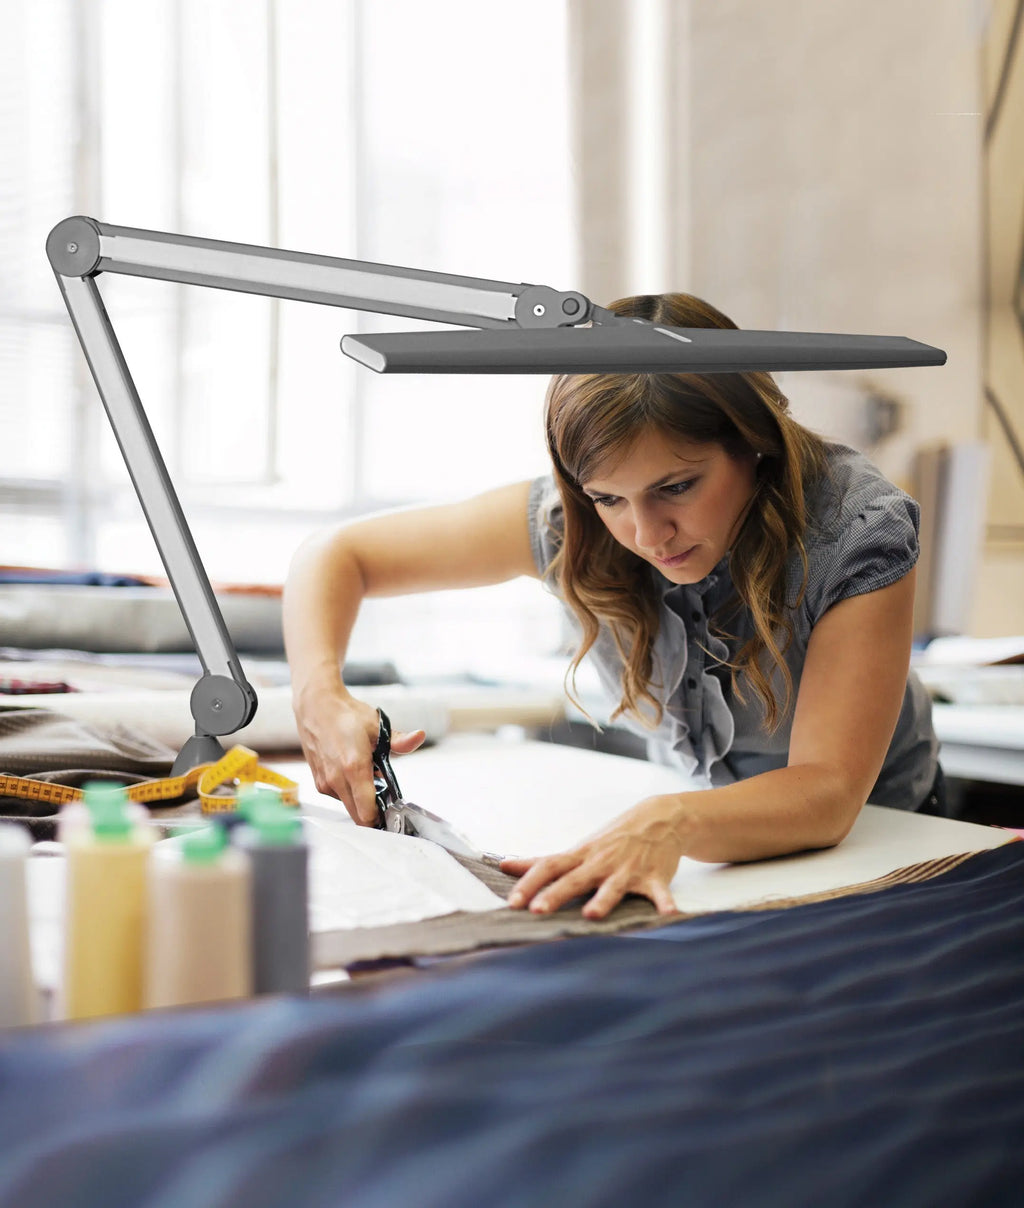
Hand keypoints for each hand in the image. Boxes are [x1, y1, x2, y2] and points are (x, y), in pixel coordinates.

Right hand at [292, 682, 424, 825]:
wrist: (316, 706)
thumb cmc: (345, 715)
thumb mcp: (377, 725)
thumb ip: (399, 740)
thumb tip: (419, 737)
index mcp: (354, 767)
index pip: (367, 812)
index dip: (382, 817)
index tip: (392, 812)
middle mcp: (336, 779)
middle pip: (358, 816)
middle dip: (374, 811)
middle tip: (384, 795)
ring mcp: (325, 782)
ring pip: (349, 807)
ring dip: (360, 800)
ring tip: (368, 776)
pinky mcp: (318, 783)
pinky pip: (338, 797)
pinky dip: (349, 792)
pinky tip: (353, 773)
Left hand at [500, 794, 685, 919]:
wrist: (659, 818)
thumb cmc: (612, 839)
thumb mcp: (578, 849)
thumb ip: (543, 862)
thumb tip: (504, 865)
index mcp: (581, 857)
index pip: (549, 867)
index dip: (529, 882)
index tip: (512, 901)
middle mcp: (601, 863)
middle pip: (574, 879)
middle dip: (555, 894)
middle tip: (537, 911)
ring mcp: (628, 870)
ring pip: (614, 887)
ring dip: (604, 900)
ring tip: (592, 914)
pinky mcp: (656, 877)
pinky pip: (660, 892)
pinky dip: (665, 903)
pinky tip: (668, 914)